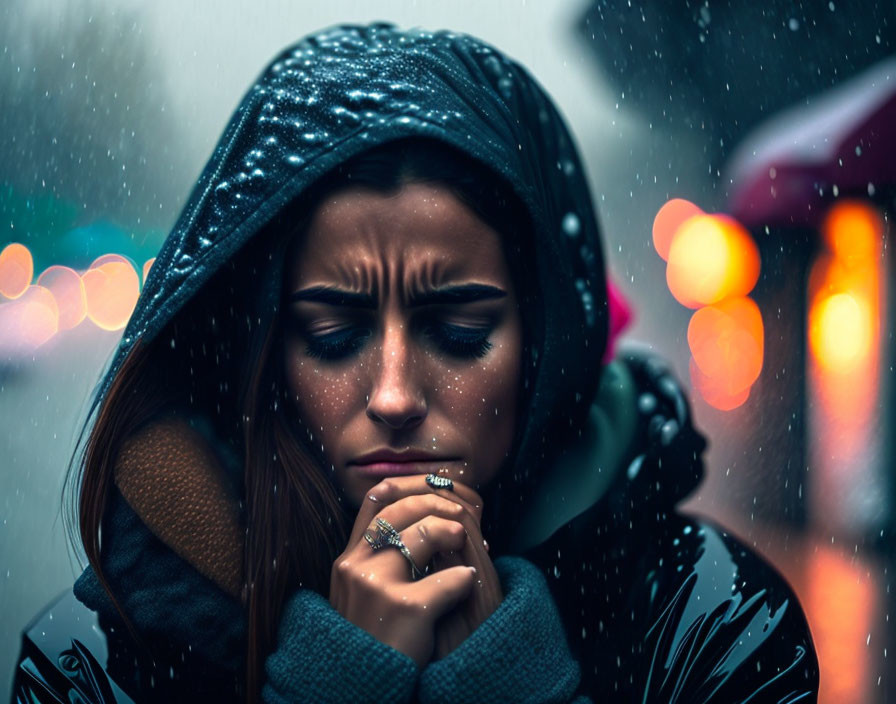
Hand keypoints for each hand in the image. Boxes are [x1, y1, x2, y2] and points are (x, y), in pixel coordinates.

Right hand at [329, 475, 498, 667]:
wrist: (358, 689)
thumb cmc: (370, 641)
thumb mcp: (359, 595)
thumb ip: (377, 561)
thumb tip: (421, 523)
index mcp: (347, 560)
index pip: (374, 501)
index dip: (409, 486)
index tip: (435, 487)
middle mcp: (356, 566)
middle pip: (401, 509)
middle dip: (436, 503)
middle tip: (460, 515)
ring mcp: (378, 586)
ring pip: (422, 534)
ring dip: (450, 531)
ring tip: (465, 540)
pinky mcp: (405, 608)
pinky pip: (447, 579)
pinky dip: (463, 578)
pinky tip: (468, 581)